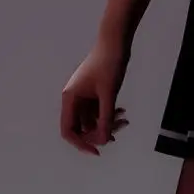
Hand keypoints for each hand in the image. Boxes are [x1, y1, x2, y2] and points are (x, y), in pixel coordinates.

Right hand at [60, 41, 131, 156]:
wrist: (116, 42)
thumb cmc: (109, 64)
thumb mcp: (109, 93)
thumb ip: (105, 118)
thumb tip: (103, 140)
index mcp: (70, 98)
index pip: (68, 131)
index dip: (81, 144)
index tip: (97, 152)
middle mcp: (73, 99)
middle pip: (81, 128)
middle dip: (98, 133)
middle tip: (116, 133)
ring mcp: (83, 97)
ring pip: (91, 121)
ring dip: (106, 124)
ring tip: (125, 120)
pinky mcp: (93, 93)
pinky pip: (98, 112)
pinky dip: (109, 115)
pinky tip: (123, 113)